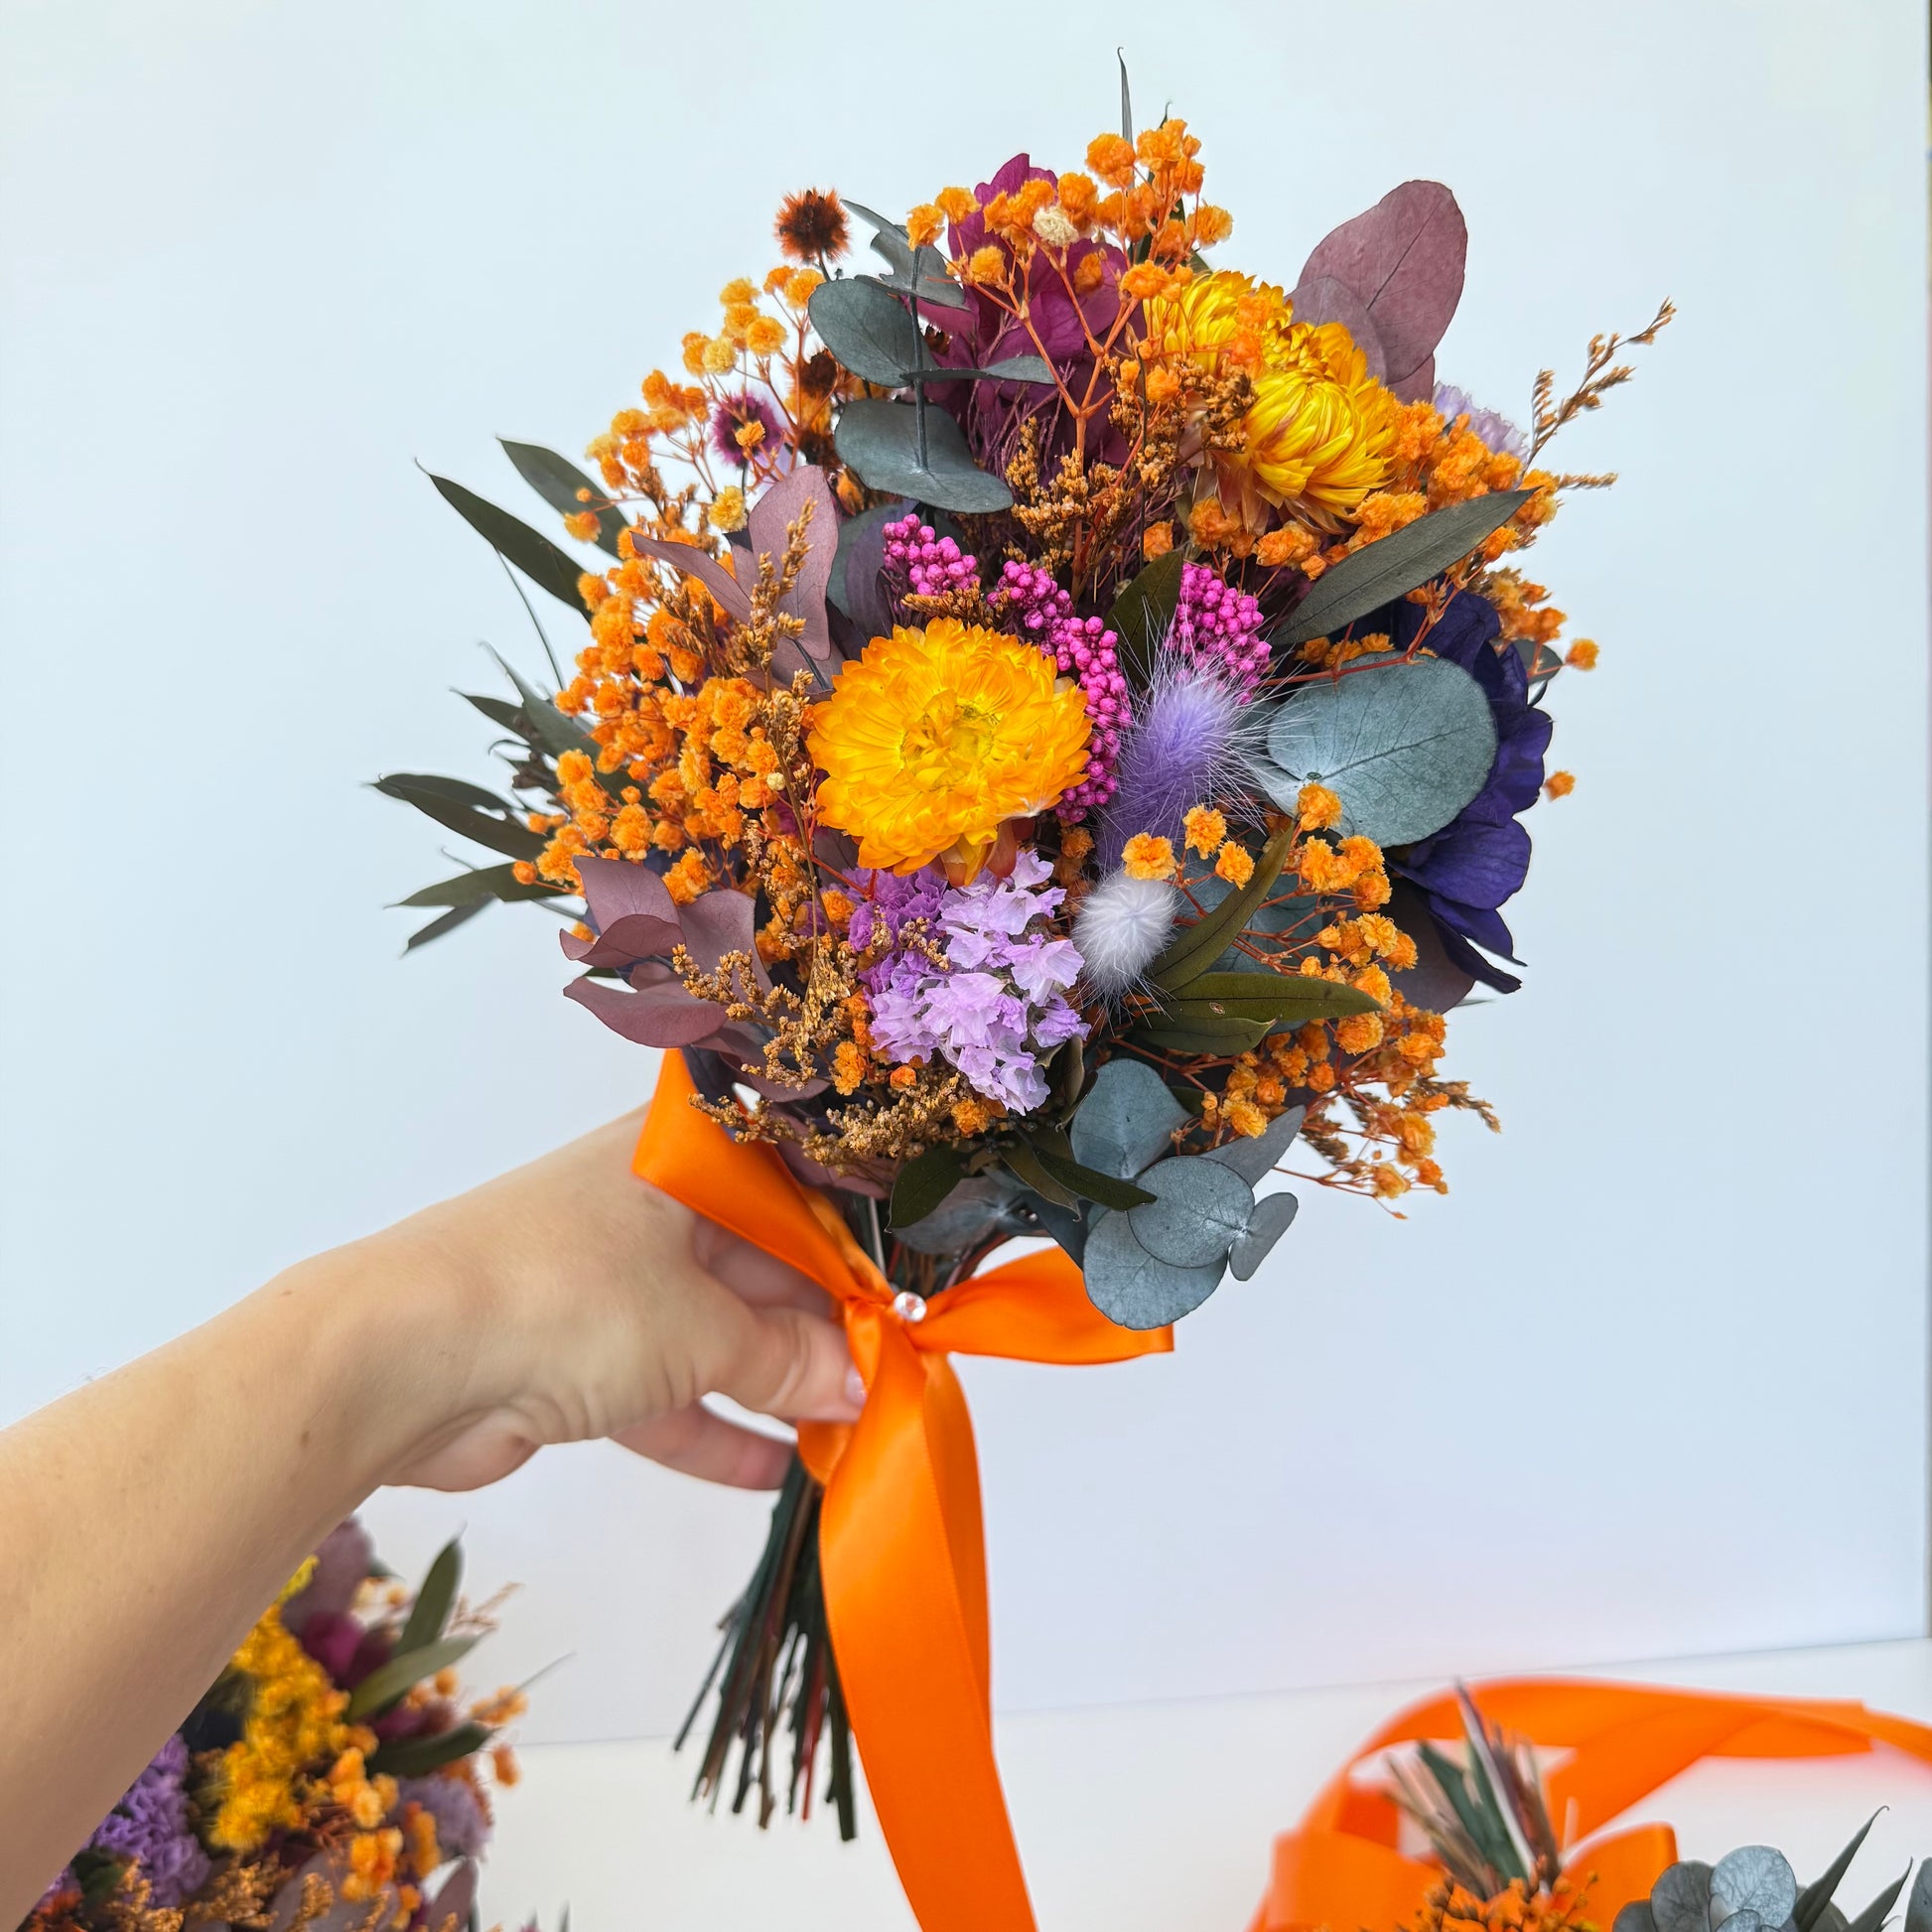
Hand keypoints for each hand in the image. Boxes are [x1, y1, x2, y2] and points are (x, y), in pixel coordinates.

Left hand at [301, 1108, 860, 1493]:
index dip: (855, 1253)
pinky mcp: (576, 1358)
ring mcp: (609, 1283)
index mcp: (683, 1157)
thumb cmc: (559, 1295)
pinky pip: (668, 1391)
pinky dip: (715, 1429)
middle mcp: (648, 1207)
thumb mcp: (701, 1328)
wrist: (398, 1360)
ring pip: (717, 1334)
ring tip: (853, 1439)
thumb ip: (789, 1361)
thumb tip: (862, 1385)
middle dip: (824, 1333)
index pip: (795, 1194)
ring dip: (777, 1388)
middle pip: (761, 1267)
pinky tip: (775, 1475)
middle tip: (893, 1388)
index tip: (909, 1309)